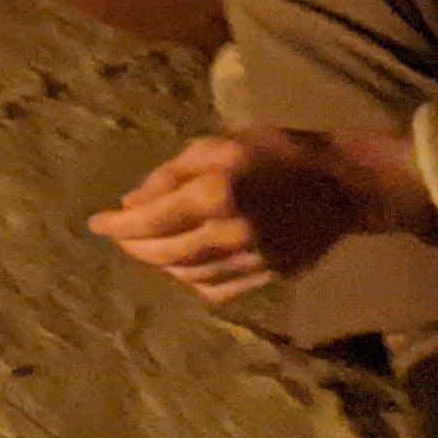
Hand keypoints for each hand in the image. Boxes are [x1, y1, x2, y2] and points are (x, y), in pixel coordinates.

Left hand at [87, 128, 433, 300]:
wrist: (342, 184)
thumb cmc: (275, 151)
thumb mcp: (215, 147)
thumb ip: (169, 176)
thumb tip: (131, 204)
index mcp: (215, 194)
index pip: (151, 219)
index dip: (118, 225)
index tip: (95, 224)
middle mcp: (231, 234)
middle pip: (164, 253)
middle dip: (133, 246)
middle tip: (118, 235)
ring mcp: (253, 261)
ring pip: (188, 276)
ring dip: (160, 264)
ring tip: (147, 248)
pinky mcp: (271, 277)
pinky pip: (219, 290)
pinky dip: (193, 281)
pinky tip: (183, 266)